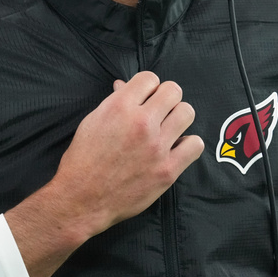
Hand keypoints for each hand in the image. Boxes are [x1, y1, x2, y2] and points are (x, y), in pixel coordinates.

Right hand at [55, 70, 204, 232]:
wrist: (82, 198)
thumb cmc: (84, 159)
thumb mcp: (93, 121)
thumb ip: (114, 101)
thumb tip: (124, 85)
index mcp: (120, 107)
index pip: (150, 78)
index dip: (148, 87)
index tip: (145, 98)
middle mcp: (141, 123)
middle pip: (173, 91)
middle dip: (166, 98)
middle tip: (159, 112)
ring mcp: (157, 147)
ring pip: (187, 113)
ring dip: (178, 118)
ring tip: (168, 128)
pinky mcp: (167, 170)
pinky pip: (195, 145)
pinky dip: (188, 145)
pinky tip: (176, 148)